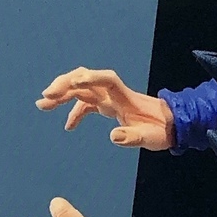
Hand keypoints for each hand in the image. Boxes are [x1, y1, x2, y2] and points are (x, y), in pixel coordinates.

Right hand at [36, 66, 173, 149]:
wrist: (173, 125)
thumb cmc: (163, 130)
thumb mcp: (150, 138)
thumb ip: (132, 137)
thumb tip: (114, 137)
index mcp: (124, 98)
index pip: (105, 80)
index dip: (89, 78)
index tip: (72, 83)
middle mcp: (114, 94)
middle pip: (85, 80)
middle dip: (64, 85)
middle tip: (46, 97)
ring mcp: (110, 99)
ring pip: (82, 89)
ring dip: (62, 94)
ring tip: (43, 104)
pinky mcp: (109, 106)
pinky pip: (87, 103)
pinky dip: (75, 111)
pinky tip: (67, 126)